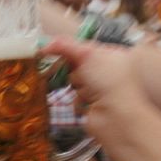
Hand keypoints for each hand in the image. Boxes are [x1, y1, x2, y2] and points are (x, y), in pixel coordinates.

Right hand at [42, 39, 160, 160]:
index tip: (57, 50)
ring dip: (78, 85)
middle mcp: (110, 71)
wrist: (116, 116)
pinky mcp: (94, 105)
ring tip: (88, 91)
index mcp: (114, 55)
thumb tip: (44, 44)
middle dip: (75, 69)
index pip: (87, 47)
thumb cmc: (108, 80)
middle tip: (75, 71)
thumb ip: (65, 45)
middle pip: (79, 64)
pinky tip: (87, 103)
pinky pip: (77, 97)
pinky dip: (78, 100)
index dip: (72, 49)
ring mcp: (102, 89)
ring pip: (76, 81)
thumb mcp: (87, 54)